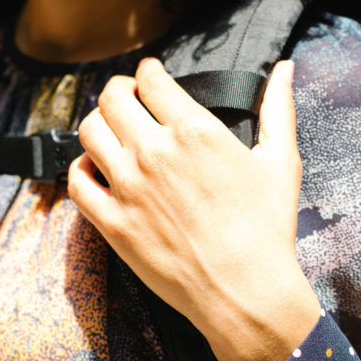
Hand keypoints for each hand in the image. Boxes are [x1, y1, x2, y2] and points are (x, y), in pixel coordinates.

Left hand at [68, 58, 319, 360]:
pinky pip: (77, 182)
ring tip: (112, 133)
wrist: (245, 291)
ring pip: (89, 131)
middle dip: (119, 92)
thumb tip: (283, 69)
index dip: (148, 73)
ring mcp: (128, 188)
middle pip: (111, 97)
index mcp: (195, 131)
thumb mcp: (281, 162)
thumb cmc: (267, 231)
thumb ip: (278, 108)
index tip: (150, 78)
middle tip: (128, 100)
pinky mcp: (113, 223)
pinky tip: (98, 172)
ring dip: (98, 125)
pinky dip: (82, 169)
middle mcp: (154, 152)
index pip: (150, 79)